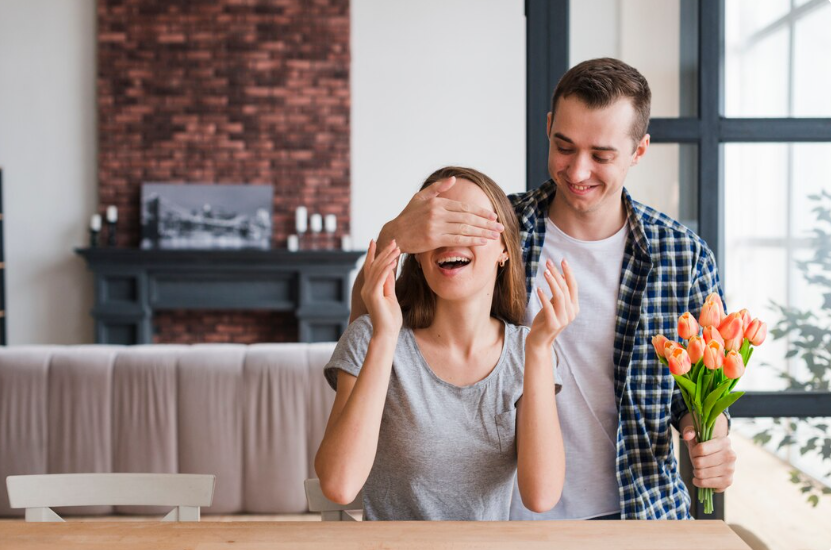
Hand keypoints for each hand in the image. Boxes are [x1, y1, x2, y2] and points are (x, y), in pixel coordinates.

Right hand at [360, 239, 402, 338]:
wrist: (387, 333)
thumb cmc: (390, 318)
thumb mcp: (390, 296)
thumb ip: (388, 284)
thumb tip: (389, 270)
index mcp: (369, 289)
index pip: (370, 268)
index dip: (373, 254)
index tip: (375, 241)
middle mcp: (365, 289)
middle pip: (374, 266)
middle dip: (384, 252)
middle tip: (394, 241)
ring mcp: (368, 292)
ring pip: (377, 270)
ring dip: (388, 257)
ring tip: (397, 248)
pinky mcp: (373, 296)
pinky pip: (380, 278)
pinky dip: (387, 268)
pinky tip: (394, 261)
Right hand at [380, 176, 504, 253]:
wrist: (395, 234)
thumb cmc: (408, 216)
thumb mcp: (420, 198)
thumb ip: (437, 188)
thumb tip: (452, 179)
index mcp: (437, 203)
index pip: (464, 207)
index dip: (480, 212)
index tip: (493, 216)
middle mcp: (438, 213)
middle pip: (468, 217)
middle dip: (486, 223)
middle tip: (500, 226)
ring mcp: (436, 226)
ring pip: (465, 228)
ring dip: (482, 232)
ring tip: (495, 235)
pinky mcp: (434, 239)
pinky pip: (457, 239)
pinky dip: (471, 240)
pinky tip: (482, 241)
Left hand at [527, 259, 578, 349]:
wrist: (539, 340)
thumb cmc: (545, 320)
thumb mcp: (553, 304)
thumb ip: (559, 292)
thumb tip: (561, 274)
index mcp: (574, 307)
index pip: (573, 286)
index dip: (569, 272)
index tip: (562, 260)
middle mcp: (571, 313)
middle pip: (565, 288)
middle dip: (557, 273)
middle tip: (548, 262)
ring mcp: (564, 319)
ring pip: (559, 296)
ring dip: (552, 282)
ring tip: (544, 271)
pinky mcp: (553, 324)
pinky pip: (549, 307)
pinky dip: (543, 297)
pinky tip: (538, 288)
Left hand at [683, 426, 736, 492]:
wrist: (717, 459)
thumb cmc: (705, 448)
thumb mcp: (697, 437)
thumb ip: (689, 432)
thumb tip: (687, 436)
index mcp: (724, 442)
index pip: (700, 449)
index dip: (693, 452)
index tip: (695, 452)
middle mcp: (731, 455)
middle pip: (699, 462)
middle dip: (694, 462)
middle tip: (697, 462)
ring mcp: (731, 470)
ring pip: (701, 474)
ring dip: (696, 472)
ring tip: (699, 469)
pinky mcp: (728, 482)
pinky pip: (705, 484)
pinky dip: (698, 482)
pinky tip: (699, 478)